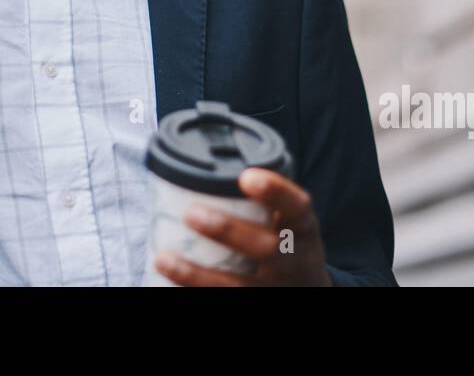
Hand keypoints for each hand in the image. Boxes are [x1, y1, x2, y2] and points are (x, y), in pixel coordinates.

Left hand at [153, 167, 333, 286]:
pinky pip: (224, 300)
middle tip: (191, 213)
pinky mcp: (256, 303)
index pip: (297, 207)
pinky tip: (169, 284)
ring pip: (237, 286)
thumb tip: (202, 169)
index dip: (275, 191)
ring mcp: (275, 288)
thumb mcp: (290, 222)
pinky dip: (195, 293)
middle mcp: (294, 261)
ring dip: (197, 274)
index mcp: (303, 230)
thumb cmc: (287, 244)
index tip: (246, 176)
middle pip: (267, 249)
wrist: (309, 289)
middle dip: (228, 231)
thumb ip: (263, 201)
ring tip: (164, 259)